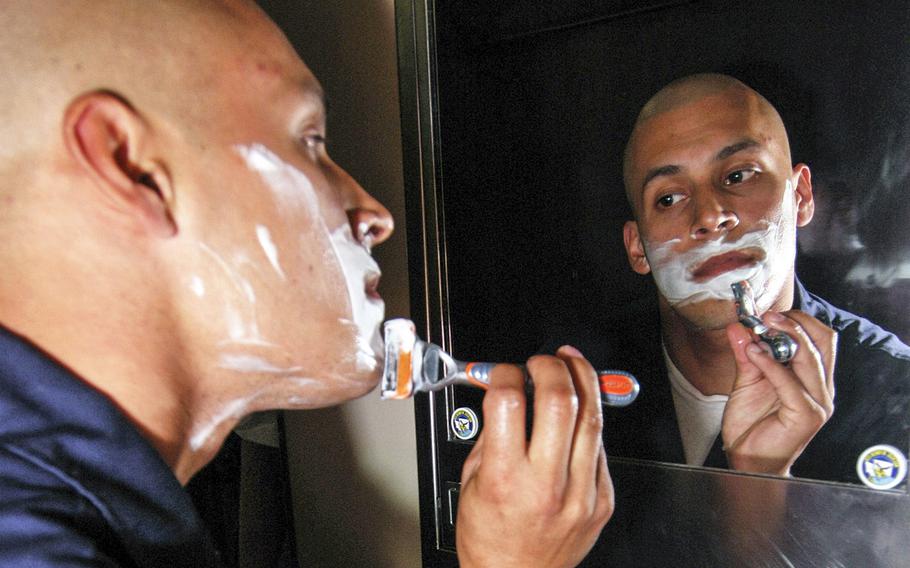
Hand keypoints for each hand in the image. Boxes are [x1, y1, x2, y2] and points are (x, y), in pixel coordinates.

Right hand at [455, 346, 613, 567]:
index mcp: (505, 478)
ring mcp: (580, 493)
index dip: (506, 374)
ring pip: (592, 418)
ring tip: (572, 364)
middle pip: (560, 401)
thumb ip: (490, 436)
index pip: (509, 402)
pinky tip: (578, 412)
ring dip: (582, 380)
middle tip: (544, 361)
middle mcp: (546, 484)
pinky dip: (588, 421)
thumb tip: (505, 395)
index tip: (505, 372)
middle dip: (551, 367)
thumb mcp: (471, 483)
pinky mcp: (601, 500)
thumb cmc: (490, 540)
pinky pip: (600, 447)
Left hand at [722, 310, 836, 475]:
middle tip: (767, 315)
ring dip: (784, 337)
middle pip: (822, 341)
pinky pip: (790, 382)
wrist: (749, 461)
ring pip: (810, 357)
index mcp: (813, 377)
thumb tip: (737, 326)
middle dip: (795, 322)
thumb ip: (745, 354)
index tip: (766, 312)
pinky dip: (770, 363)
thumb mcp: (746, 381)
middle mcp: (821, 388)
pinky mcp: (807, 415)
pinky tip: (754, 354)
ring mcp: (818, 402)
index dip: (797, 319)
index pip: (820, 337)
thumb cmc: (751, 425)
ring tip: (759, 328)